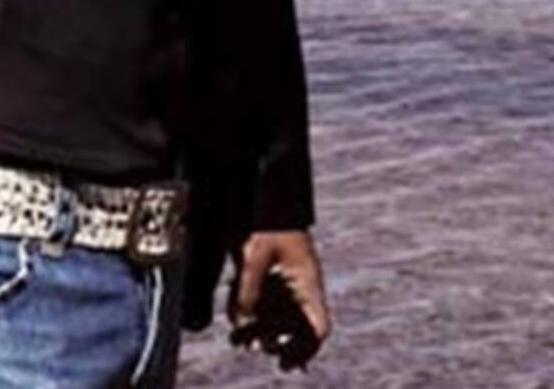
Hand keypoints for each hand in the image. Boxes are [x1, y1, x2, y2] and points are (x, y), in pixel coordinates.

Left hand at [228, 230, 331, 370]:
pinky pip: (258, 300)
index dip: (307, 347)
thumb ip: (248, 287)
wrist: (259, 192)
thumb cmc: (265, 219)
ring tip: (238, 341)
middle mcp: (297, 285)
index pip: (318, 325)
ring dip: (258, 330)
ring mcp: (282, 279)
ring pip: (274, 315)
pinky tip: (235, 322)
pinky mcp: (264, 272)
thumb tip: (242, 320)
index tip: (287, 361)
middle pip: (295, 326)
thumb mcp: (255, 254)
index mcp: (307, 281)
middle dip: (277, 342)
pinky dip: (247, 312)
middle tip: (256, 349)